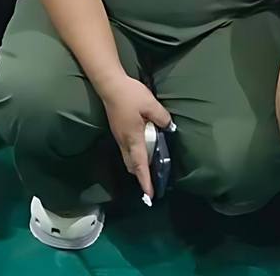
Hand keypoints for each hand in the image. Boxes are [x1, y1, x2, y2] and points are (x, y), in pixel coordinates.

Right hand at [98, 75, 172, 202]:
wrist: (110, 86)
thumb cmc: (130, 96)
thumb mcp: (151, 105)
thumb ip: (162, 118)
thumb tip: (169, 127)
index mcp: (133, 138)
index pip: (140, 164)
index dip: (145, 180)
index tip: (149, 194)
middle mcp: (124, 141)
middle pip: (131, 165)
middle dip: (140, 176)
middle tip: (151, 184)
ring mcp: (119, 136)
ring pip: (128, 158)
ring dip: (137, 166)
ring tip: (148, 170)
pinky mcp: (117, 130)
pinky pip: (126, 149)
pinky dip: (134, 156)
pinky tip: (142, 150)